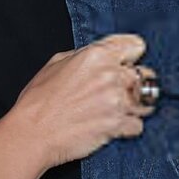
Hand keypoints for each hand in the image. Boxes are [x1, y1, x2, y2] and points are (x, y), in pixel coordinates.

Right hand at [3, 33, 156, 166]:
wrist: (32, 133)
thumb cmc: (38, 100)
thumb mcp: (56, 62)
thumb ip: (85, 55)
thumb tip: (101, 56)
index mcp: (96, 55)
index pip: (136, 45)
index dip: (130, 56)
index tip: (126, 64)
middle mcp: (111, 75)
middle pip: (145, 74)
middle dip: (134, 82)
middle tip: (119, 91)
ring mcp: (117, 101)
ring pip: (147, 100)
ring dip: (135, 106)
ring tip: (117, 110)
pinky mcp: (118, 125)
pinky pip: (138, 125)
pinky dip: (129, 127)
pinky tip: (112, 126)